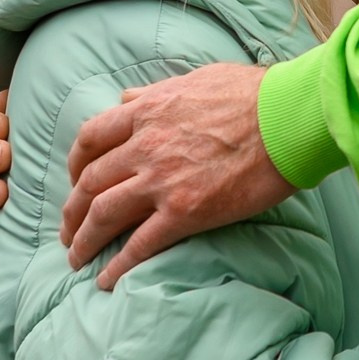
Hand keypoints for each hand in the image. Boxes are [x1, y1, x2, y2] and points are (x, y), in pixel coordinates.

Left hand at [62, 63, 295, 286]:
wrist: (289, 118)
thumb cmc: (254, 94)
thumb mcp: (196, 79)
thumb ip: (156, 92)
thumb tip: (129, 97)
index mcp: (146, 112)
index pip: (90, 138)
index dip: (74, 163)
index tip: (74, 180)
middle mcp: (144, 146)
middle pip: (89, 182)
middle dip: (72, 210)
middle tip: (69, 228)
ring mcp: (161, 181)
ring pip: (103, 214)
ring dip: (84, 240)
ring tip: (78, 257)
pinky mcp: (185, 212)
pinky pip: (139, 244)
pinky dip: (118, 265)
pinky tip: (108, 280)